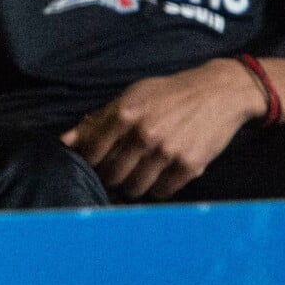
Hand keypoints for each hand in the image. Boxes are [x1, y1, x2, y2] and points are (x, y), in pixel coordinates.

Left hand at [63, 60, 262, 198]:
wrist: (219, 92)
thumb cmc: (170, 93)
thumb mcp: (131, 96)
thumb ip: (97, 120)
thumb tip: (65, 142)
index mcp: (125, 113)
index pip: (91, 153)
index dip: (89, 162)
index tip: (95, 163)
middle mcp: (144, 134)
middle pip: (111, 175)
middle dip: (110, 176)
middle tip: (118, 171)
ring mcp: (167, 152)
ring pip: (134, 188)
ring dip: (132, 186)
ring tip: (138, 174)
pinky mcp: (189, 166)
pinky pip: (162, 192)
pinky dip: (158, 188)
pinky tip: (160, 175)